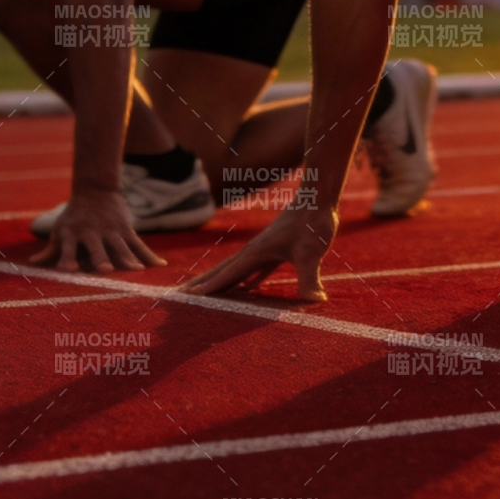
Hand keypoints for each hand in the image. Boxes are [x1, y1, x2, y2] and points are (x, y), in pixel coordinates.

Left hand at [31, 190, 163, 272]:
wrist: (96, 189)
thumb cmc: (74, 216)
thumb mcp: (60, 230)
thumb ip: (50, 250)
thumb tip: (32, 263)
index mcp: (72, 233)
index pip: (67, 247)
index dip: (66, 258)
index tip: (66, 270)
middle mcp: (91, 231)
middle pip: (96, 247)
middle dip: (101, 258)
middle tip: (104, 270)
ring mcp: (111, 229)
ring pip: (121, 246)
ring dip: (128, 258)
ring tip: (137, 272)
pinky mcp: (126, 228)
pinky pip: (139, 244)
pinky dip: (149, 255)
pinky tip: (160, 266)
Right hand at [180, 203, 336, 302]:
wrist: (319, 197)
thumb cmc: (313, 222)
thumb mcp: (311, 252)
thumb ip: (309, 278)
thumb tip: (315, 301)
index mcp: (256, 253)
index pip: (228, 274)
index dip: (209, 287)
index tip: (188, 297)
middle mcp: (255, 251)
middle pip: (224, 271)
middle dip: (203, 283)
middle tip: (180, 296)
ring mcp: (265, 250)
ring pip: (238, 270)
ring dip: (222, 282)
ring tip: (206, 293)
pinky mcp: (278, 250)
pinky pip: (257, 269)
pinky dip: (248, 280)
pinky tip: (248, 288)